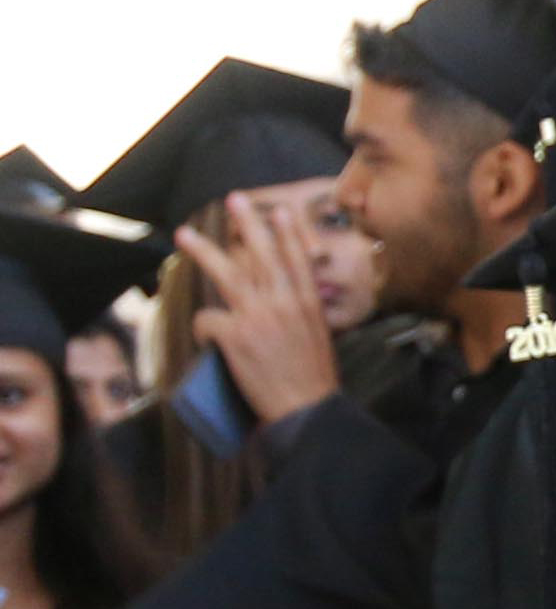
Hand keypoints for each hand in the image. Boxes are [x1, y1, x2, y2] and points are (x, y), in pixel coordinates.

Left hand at [172, 200, 339, 422]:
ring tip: (184, 234)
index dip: (288, 233)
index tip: (281, 211)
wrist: (307, 408)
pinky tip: (206, 339)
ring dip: (203, 250)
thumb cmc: (312, 380)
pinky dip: (202, 329)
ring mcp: (259, 316)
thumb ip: (298, 316)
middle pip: (261, 254)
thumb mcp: (318, 338)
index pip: (297, 258)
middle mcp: (284, 302)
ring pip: (226, 273)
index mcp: (308, 303)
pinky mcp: (236, 335)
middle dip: (247, 224)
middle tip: (234, 200)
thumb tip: (275, 306)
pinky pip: (206, 319)